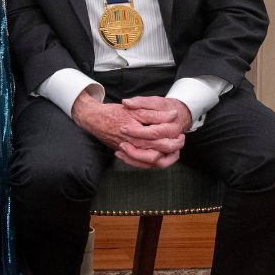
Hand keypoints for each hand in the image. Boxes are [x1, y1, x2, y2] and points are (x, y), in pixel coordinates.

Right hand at [70, 94, 186, 169]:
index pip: (160, 137)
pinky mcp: (126, 155)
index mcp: (137, 132)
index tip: (180, 130)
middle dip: (173, 147)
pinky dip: (154, 163)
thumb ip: (154, 113)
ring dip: (166, 158)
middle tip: (180, 140)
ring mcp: (130, 151)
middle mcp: (133, 145)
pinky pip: (142, 165)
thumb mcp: (134, 109)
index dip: (173, 134)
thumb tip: (173, 114)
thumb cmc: (114, 112)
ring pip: (152, 162)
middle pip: (159, 152)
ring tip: (174, 150)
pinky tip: (161, 156)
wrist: (94, 119)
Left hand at [116, 96, 190, 167]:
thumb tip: (125, 103)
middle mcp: (173, 143)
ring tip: (120, 150)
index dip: (137, 132)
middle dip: (136, 151)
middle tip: (121, 144)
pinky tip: (121, 154)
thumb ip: (140, 102)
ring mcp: (169, 152)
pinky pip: (151, 165)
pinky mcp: (163, 157)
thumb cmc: (164, 108)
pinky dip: (136, 162)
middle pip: (155, 153)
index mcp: (171, 128)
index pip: (154, 133)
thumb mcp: (154, 102)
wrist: (177, 115)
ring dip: (136, 159)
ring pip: (154, 162)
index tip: (123, 128)